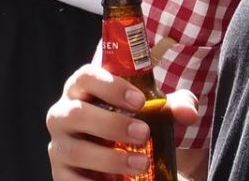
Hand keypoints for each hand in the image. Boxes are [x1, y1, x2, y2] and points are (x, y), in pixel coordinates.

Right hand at [47, 64, 199, 180]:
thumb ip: (175, 107)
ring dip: (109, 158)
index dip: (109, 86)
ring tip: (142, 163)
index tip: (139, 101)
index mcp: (83, 92)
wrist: (130, 168)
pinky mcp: (61, 175)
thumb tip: (187, 112)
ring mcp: (60, 146)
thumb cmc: (137, 131)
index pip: (86, 77)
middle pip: (75, 113)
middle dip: (110, 124)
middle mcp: (64, 115)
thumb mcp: (158, 117)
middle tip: (144, 134)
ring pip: (73, 150)